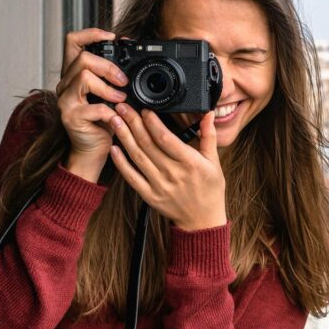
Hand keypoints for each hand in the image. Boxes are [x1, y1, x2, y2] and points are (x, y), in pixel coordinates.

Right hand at [54, 28, 129, 180]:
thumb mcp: (110, 95)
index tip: (112, 36)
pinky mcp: (71, 117)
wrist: (92, 151)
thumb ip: (114, 78)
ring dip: (108, 88)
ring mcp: (65, 101)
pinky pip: (92, 107)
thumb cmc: (102, 122)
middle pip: (82, 59)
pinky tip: (116, 118)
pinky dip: (109, 112)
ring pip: (84, 77)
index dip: (91, 33)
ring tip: (121, 100)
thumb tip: (133, 59)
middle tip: (123, 81)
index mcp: (74, 74)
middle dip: (108, 67)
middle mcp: (65, 85)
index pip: (72, 41)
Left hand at [107, 105, 226, 230]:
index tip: (145, 109)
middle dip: (134, 123)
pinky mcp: (150, 196)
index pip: (166, 138)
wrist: (202, 220)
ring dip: (124, 137)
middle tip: (123, 107)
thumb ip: (208, 136)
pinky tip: (114, 149)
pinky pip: (132, 177)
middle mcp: (173, 173)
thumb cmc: (210, 190)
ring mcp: (160, 186)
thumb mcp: (214, 162)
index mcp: (190, 163)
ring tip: (115, 121)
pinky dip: (121, 163)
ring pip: (138, 157)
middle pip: (148, 144)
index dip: (153, 122)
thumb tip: (208, 114)